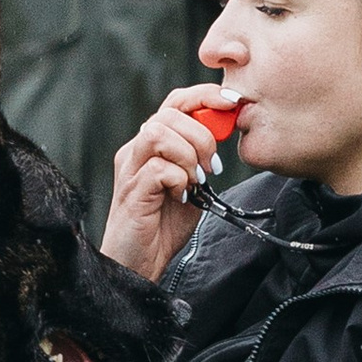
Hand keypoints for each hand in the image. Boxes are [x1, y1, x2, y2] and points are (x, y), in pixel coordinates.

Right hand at [101, 89, 239, 280]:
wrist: (139, 265)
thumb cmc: (162, 227)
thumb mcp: (191, 185)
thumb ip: (199, 159)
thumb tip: (223, 130)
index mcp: (150, 146)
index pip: (175, 103)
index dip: (205, 96)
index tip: (232, 104)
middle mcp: (135, 151)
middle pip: (168, 114)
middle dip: (201, 135)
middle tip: (211, 166)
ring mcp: (129, 170)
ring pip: (157, 132)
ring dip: (187, 154)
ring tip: (196, 181)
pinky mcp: (131, 191)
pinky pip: (158, 168)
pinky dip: (179, 179)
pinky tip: (182, 196)